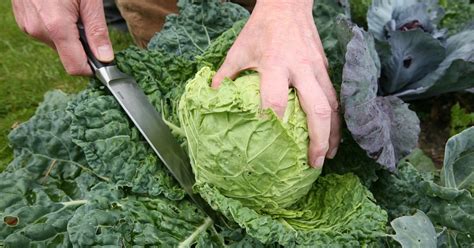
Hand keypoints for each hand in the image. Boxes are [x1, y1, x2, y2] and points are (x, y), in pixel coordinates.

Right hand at [12, 0, 112, 74]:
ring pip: (57, 45)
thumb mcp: (90, 1)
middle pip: (68, 56)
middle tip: (87, 21)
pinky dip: (57, 27)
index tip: (105, 61)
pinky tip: (60, 8)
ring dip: (70, 35)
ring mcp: (28, 26)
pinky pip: (46, 33)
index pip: (76, 68)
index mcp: (56, 27)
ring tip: (72, 10)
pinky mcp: (23, 21)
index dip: (93, 68)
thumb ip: (97, 31)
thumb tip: (106, 58)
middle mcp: (38, 31)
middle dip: (82, 46)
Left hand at [212, 0, 339, 167]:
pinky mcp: (326, 68)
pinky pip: (334, 97)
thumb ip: (225, 75)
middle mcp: (301, 69)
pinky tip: (332, 136)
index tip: (272, 148)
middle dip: (317, 140)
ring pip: (332, 106)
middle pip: (317, 109)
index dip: (274, 125)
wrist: (288, 6)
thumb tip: (211, 99)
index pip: (276, 100)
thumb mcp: (238, 50)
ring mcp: (317, 69)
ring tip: (326, 157)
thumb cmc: (260, 29)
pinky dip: (336, 119)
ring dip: (332, 134)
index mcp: (274, 64)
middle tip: (313, 164)